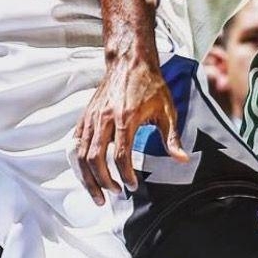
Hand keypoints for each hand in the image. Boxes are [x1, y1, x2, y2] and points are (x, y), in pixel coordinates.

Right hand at [74, 55, 188, 204]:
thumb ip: (171, 137)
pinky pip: (75, 144)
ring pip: (81, 154)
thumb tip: (182, 159)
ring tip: (98, 194)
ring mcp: (91, 117)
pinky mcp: (85, 116)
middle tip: (114, 195)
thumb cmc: (151, 84)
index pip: (121, 155)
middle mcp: (104, 118)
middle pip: (95, 159)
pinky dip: (78, 162)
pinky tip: (85, 174)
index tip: (133, 186)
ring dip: (87, 178)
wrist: (130, 61)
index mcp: (126, 117)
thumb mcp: (167, 109)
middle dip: (103, 182)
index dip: (125, 175)